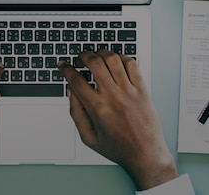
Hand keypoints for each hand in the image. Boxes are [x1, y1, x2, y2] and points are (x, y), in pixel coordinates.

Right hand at [58, 50, 178, 190]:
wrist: (146, 155)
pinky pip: (132, 64)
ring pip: (113, 59)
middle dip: (83, 56)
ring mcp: (130, 91)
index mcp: (98, 109)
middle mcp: (114, 97)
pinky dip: (121, 57)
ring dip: (101, 53)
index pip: (76, 80)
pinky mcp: (142, 89)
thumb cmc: (118, 148)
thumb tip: (70, 91)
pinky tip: (115, 61)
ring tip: (96, 56)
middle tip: (80, 58)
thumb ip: (76, 113)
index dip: (66, 69)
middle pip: (94, 63)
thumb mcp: (88, 137)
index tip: (63, 65)